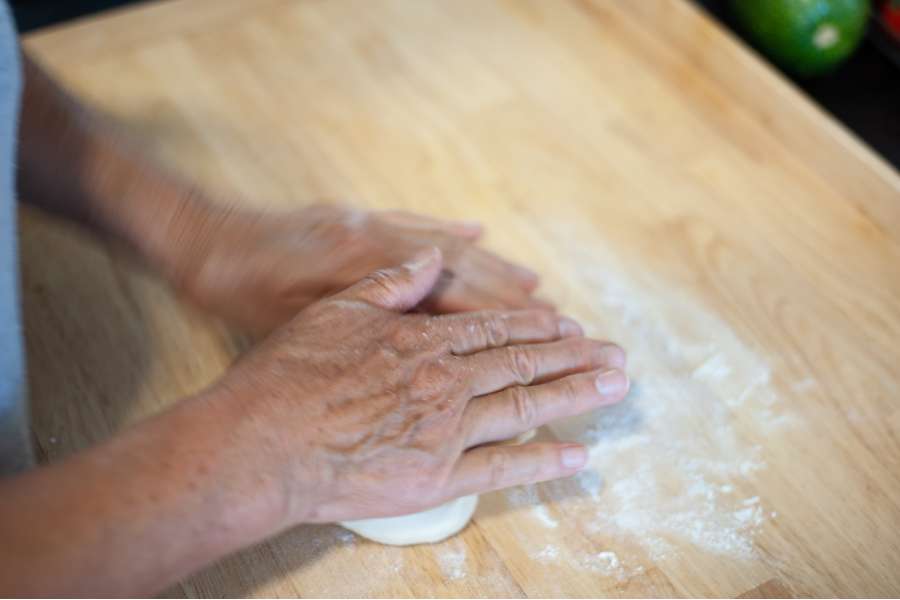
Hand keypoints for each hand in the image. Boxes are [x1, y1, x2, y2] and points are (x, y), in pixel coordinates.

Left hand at [167, 203, 546, 332]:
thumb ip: (360, 322)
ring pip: (449, 248)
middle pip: (464, 270)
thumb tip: (422, 331)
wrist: (206, 241)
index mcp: (369, 271)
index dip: (501, 319)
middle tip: (562, 322)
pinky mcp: (360, 219)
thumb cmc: (243, 294)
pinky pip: (417, 225)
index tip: (546, 335)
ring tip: (539, 289)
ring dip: (495, 269)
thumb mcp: (296, 322)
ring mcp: (373, 226)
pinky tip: (479, 236)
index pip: (453, 296)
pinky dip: (450, 234)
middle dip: (515, 298)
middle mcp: (381, 242)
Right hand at [212, 248, 627, 524]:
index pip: (495, 327)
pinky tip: (577, 456)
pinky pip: (503, 469)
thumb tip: (432, 258)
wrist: (261, 443)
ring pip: (526, 406)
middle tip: (617, 356)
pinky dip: (543, 462)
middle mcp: (446, 381)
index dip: (538, 325)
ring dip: (575, 396)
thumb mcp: (337, 310)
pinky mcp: (437, 478)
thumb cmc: (289, 376)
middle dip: (575, 357)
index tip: (570, 324)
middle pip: (524, 363)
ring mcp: (447, 431)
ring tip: (614, 388)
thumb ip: (392, 284)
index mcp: (424, 339)